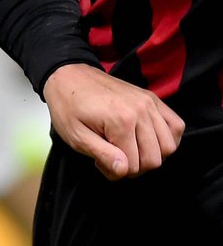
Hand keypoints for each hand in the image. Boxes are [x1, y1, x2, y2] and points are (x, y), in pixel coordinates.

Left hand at [43, 62, 184, 179]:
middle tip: (114, 157)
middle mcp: (141, 110)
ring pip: (168, 147)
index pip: (133, 167)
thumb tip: (124, 171)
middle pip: (154, 160)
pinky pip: (176, 125)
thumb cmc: (68, 107)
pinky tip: (149, 140)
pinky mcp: (152, 98)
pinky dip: (168, 139)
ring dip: (152, 155)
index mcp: (120, 121)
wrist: (68, 75)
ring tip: (129, 148)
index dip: (116, 171)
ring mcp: (149, 102)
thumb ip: (102, 155)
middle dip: (135, 167)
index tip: (99, 161)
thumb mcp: (76, 136)